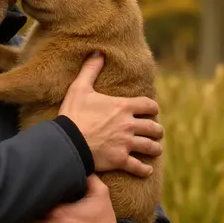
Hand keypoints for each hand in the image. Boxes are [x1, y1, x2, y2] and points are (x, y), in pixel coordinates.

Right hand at [59, 53, 162, 176]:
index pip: (149, 106)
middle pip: (154, 128)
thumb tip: (97, 53)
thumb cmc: (73, 114)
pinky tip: (146, 169)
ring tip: (154, 148)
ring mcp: (126, 144)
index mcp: (123, 107)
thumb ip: (90, 70)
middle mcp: (129, 125)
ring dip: (154, 148)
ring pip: (151, 147)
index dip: (152, 108)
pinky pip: (139, 167)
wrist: (67, 141)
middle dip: (156, 130)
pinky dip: (144, 169)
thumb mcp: (79, 88)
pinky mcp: (121, 160)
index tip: (150, 111)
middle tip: (154, 132)